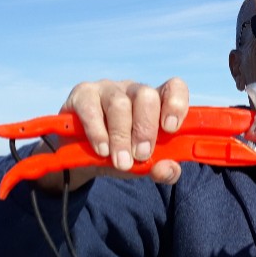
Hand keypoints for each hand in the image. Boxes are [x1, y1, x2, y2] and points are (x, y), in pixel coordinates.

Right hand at [32, 77, 189, 191]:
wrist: (80, 159)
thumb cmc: (121, 154)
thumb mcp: (144, 165)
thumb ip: (163, 169)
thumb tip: (168, 169)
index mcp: (156, 102)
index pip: (174, 87)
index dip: (175, 104)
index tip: (170, 128)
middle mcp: (133, 90)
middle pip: (146, 95)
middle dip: (145, 129)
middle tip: (141, 155)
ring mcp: (107, 89)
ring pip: (119, 103)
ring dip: (121, 136)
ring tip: (121, 161)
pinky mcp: (82, 95)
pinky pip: (91, 109)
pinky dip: (98, 133)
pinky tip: (102, 150)